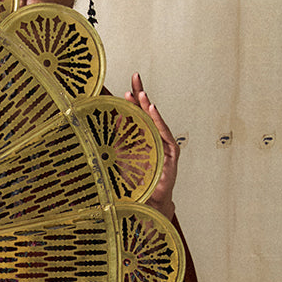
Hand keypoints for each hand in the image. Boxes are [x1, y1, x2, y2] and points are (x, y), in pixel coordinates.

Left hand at [124, 73, 177, 219]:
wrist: (148, 203)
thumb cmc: (137, 182)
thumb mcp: (122, 158)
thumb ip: (118, 140)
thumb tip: (110, 121)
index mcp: (144, 137)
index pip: (138, 114)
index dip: (134, 98)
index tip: (129, 82)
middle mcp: (155, 139)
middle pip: (147, 113)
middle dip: (141, 95)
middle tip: (135, 78)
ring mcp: (165, 146)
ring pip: (155, 122)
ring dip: (147, 106)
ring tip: (141, 93)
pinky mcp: (171, 155)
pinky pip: (164, 135)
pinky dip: (158, 122)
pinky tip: (152, 110)